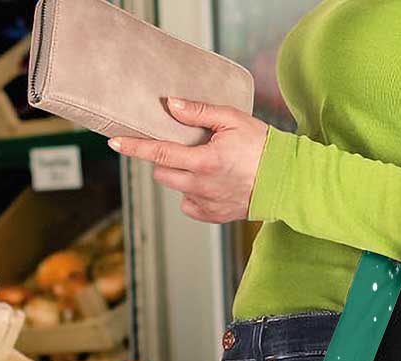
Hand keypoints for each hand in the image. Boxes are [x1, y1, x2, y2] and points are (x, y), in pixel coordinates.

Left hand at [107, 97, 268, 222]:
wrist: (286, 181)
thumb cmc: (262, 146)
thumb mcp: (232, 119)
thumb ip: (198, 112)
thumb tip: (170, 105)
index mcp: (204, 161)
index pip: (159, 153)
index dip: (134, 147)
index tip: (114, 143)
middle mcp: (201, 186)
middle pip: (162, 173)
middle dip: (164, 159)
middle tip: (182, 147)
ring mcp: (206, 204)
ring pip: (176, 188)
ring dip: (180, 175)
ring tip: (203, 164)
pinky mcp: (213, 216)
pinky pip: (189, 205)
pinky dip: (193, 193)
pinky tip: (210, 183)